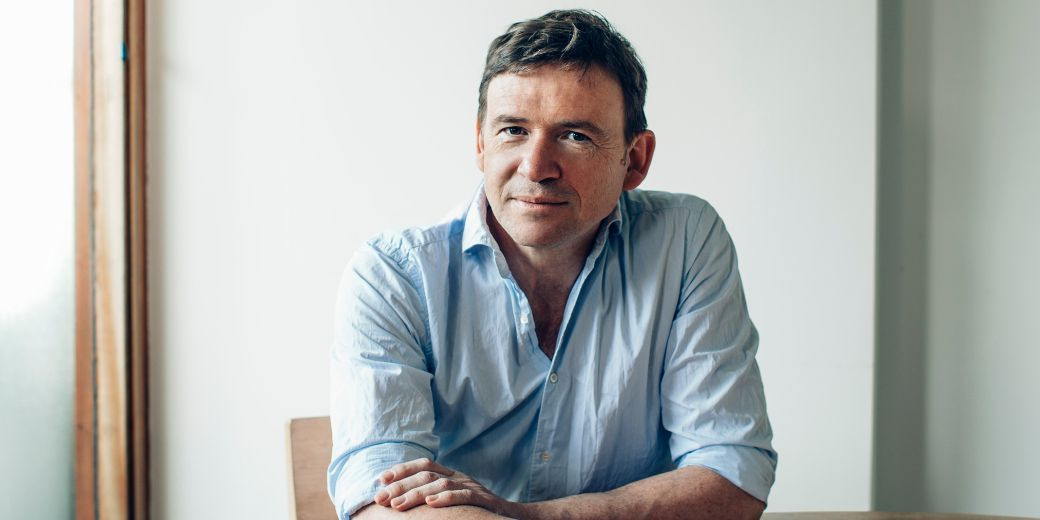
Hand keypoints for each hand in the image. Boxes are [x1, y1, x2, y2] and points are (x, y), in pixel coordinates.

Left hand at [373, 458, 518, 516]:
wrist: (511, 516)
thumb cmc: (477, 510)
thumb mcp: (454, 498)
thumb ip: (433, 494)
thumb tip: (400, 499)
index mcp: (451, 474)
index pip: (423, 464)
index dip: (401, 469)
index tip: (381, 480)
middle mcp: (459, 476)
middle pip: (426, 473)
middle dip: (401, 485)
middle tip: (381, 499)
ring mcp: (471, 486)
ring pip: (439, 484)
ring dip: (415, 494)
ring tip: (398, 505)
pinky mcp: (482, 499)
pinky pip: (462, 495)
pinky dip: (445, 498)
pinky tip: (431, 504)